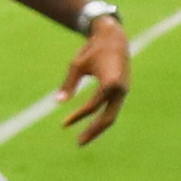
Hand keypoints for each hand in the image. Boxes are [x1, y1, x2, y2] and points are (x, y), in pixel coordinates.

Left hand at [59, 9, 128, 145]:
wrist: (113, 37)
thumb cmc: (93, 50)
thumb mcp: (77, 65)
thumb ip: (68, 84)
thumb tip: (57, 103)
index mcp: (110, 81)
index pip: (93, 106)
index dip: (78, 116)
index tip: (64, 124)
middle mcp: (121, 89)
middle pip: (108, 117)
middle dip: (93, 131)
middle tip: (78, 144)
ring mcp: (124, 91)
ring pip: (112, 115)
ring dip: (98, 128)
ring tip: (83, 140)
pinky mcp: (123, 91)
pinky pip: (112, 109)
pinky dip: (102, 118)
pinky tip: (91, 126)